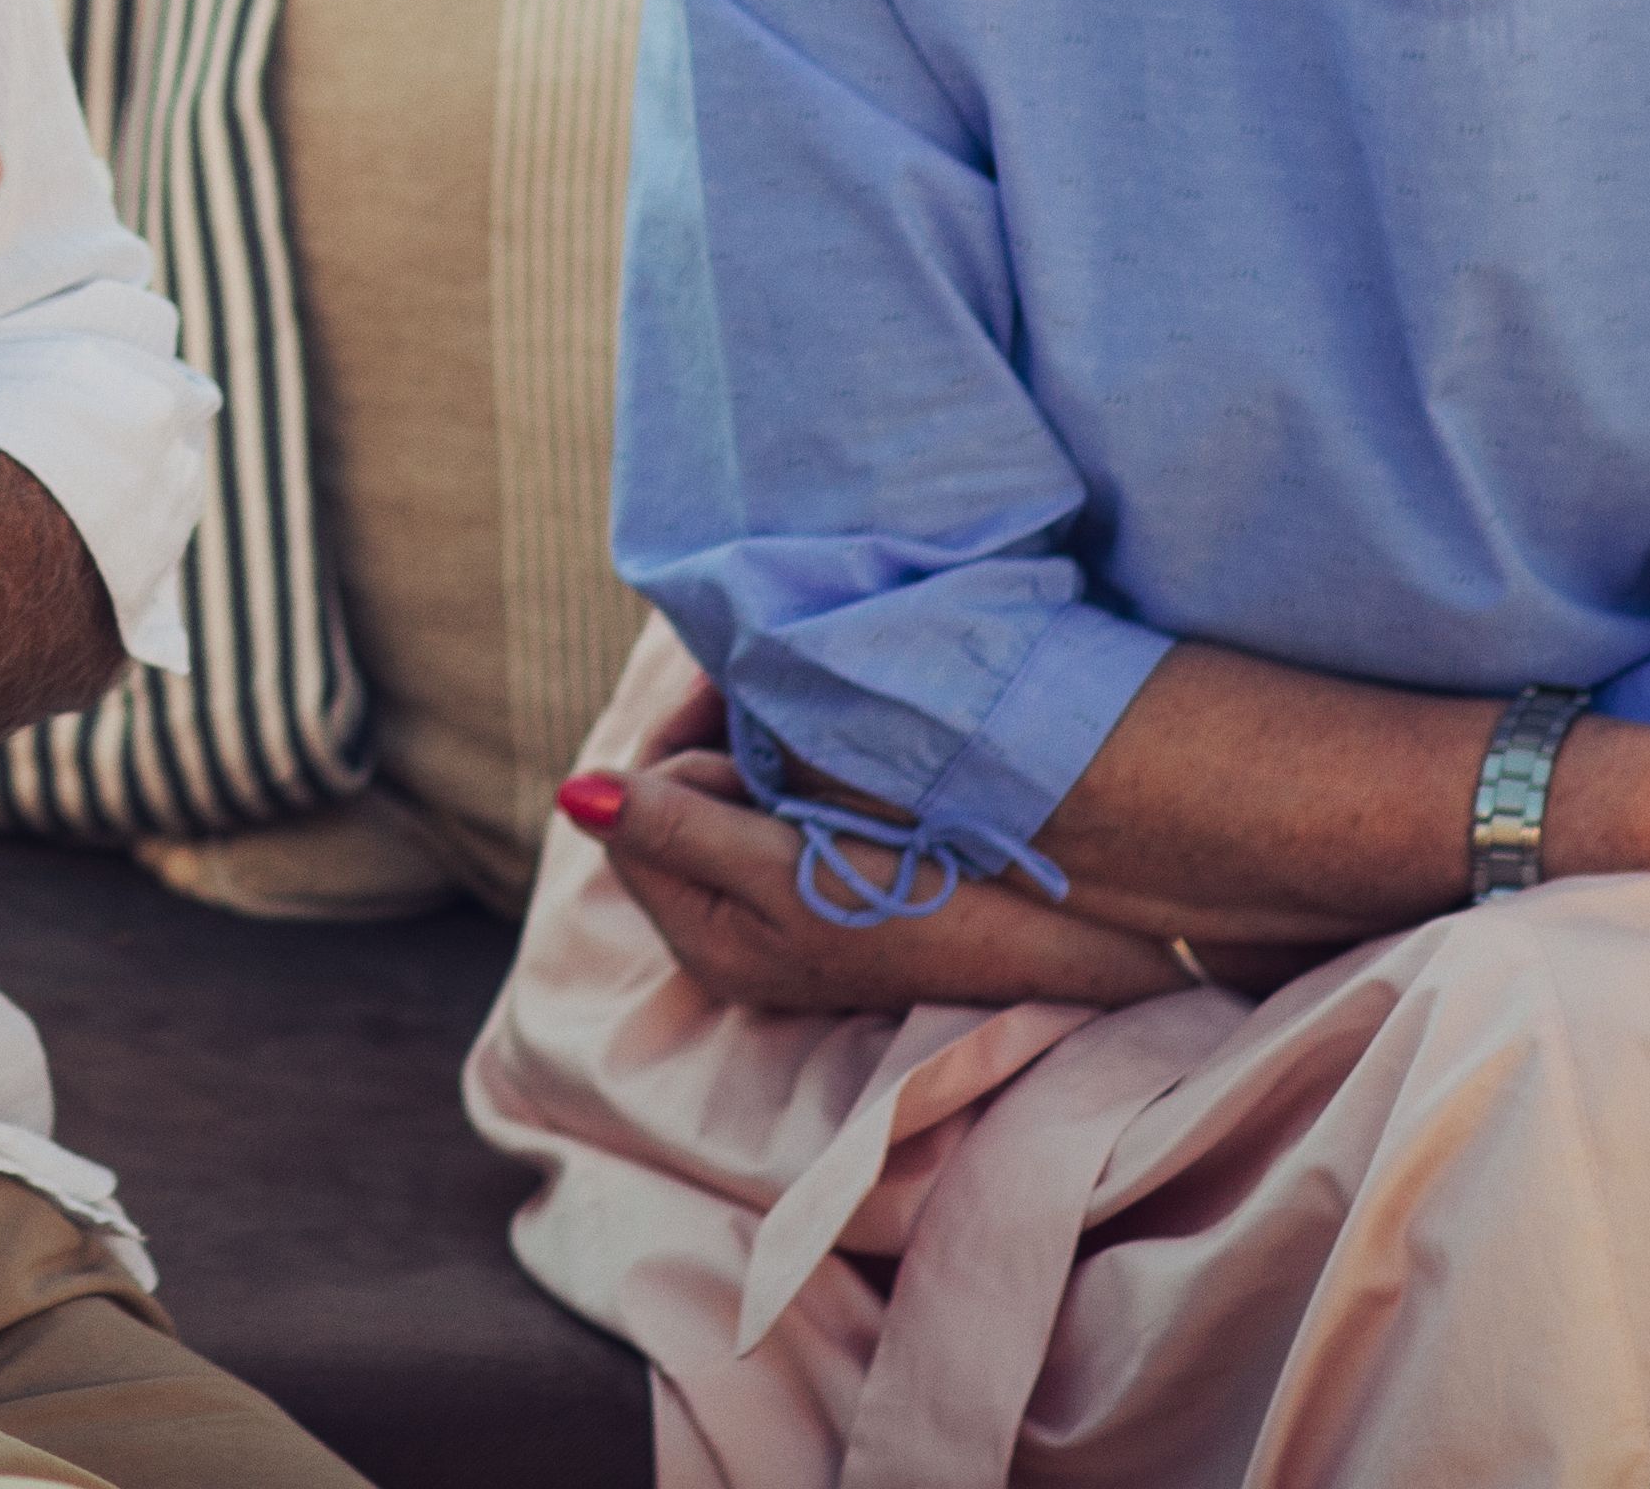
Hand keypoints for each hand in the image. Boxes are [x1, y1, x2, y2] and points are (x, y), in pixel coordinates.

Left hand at [567, 752, 1194, 1017]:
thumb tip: (571, 792)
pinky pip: (786, 803)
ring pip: (735, 788)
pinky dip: (805, 764)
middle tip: (792, 693)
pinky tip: (848, 743)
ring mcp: (783, 906)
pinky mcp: (837, 887)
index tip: (747, 682)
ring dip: (768, 741)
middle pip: (683, 788)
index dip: (683, 732)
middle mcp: (731, 925)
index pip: (639, 799)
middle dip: (724, 733)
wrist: (1077, 967)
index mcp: (706, 932)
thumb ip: (681, 831)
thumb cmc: (939, 923)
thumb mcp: (795, 878)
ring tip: (826, 716)